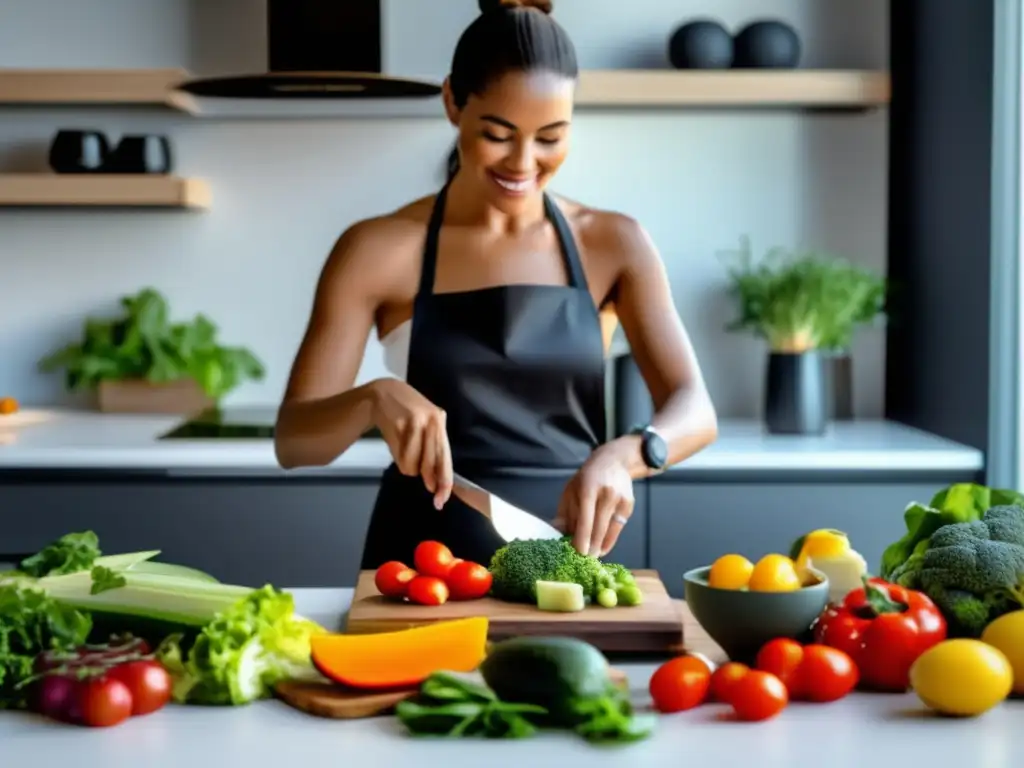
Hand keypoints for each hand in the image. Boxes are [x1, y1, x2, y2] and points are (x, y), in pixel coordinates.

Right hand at [368, 378, 452, 508]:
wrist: (383, 392)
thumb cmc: (405, 414)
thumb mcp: (422, 427)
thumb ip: (429, 449)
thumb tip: (434, 481)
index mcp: (440, 422)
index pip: (445, 456)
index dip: (445, 480)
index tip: (442, 498)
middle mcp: (433, 421)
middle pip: (432, 462)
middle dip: (429, 478)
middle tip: (429, 489)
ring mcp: (417, 421)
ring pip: (414, 463)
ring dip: (408, 466)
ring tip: (403, 453)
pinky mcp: (402, 424)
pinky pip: (401, 456)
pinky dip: (399, 458)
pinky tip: (397, 446)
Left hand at [555, 446, 634, 556]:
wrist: (614, 461)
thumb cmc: (587, 478)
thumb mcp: (571, 489)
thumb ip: (565, 512)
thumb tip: (558, 533)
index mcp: (589, 488)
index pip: (586, 517)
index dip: (582, 536)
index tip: (579, 552)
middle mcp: (607, 493)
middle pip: (599, 526)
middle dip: (592, 546)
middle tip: (583, 560)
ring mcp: (620, 500)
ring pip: (610, 530)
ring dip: (600, 546)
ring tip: (592, 557)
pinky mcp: (629, 506)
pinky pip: (618, 528)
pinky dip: (609, 540)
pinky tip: (602, 549)